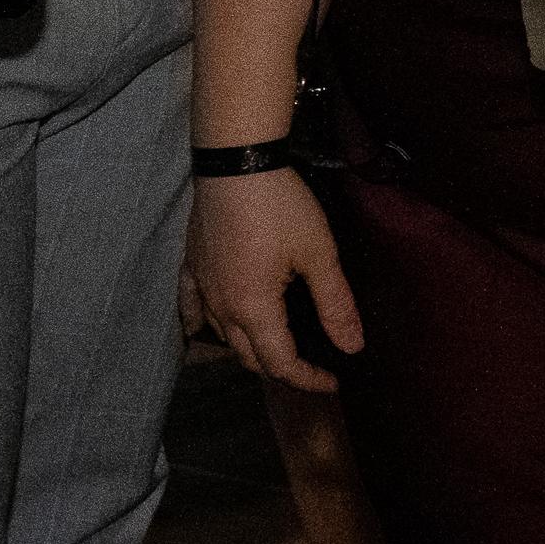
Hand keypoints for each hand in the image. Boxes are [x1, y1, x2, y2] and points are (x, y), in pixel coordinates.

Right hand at [187, 167, 361, 391]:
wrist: (237, 161)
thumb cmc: (280, 205)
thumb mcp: (318, 254)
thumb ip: (335, 304)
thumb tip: (353, 346)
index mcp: (253, 309)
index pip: (280, 363)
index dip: (309, 379)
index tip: (334, 382)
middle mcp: (221, 307)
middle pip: (249, 357)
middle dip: (282, 369)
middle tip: (312, 367)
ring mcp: (202, 287)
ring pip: (222, 336)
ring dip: (249, 349)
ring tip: (276, 347)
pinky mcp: (192, 266)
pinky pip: (192, 309)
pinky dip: (205, 326)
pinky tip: (213, 326)